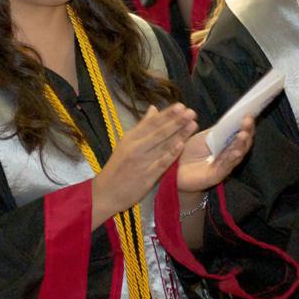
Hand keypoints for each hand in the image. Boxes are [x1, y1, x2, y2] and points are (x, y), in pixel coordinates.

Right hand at [92, 103, 196, 224]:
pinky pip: (161, 163)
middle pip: (159, 132)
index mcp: (130, 137)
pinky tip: (181, 145)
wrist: (105, 192)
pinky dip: (171, 154)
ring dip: (179, 134)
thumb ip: (142, 126)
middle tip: (191, 112)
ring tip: (192, 124)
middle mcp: (136, 147)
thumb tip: (153, 109)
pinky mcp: (146, 177)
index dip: (167, 114)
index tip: (181, 105)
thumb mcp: (126, 143)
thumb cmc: (117, 167)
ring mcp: (141, 162)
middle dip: (176, 121)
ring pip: (163, 146)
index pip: (151, 123)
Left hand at [176, 115, 253, 193]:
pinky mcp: (216, 176)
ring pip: (237, 155)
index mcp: (226, 143)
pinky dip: (231, 159)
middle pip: (242, 143)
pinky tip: (235, 152)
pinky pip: (226, 167)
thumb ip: (219, 129)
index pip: (241, 133)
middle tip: (248, 120)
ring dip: (241, 144)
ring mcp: (224, 166)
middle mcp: (229, 154)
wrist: (174, 169)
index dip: (246, 124)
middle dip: (246, 131)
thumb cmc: (189, 151)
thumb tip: (233, 116)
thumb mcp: (205, 137)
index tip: (249, 113)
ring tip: (243, 134)